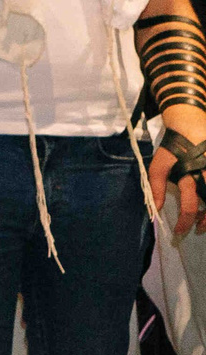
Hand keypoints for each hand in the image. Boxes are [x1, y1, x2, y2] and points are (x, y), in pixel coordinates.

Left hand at [151, 108, 205, 237]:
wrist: (191, 123)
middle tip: (199, 229)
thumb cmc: (173, 147)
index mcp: (190, 176)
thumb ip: (155, 188)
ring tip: (205, 219)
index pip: (190, 206)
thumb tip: (154, 210)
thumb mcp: (159, 165)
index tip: (179, 231)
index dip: (185, 222)